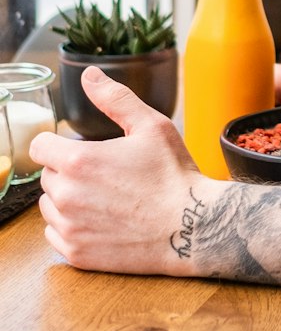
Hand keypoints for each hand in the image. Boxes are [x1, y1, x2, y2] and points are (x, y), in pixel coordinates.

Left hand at [30, 66, 225, 276]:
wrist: (191, 227)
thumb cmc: (173, 175)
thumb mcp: (151, 125)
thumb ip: (115, 98)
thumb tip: (88, 75)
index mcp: (80, 161)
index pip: (40, 147)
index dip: (57, 142)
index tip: (76, 146)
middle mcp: (67, 196)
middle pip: (47, 175)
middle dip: (68, 170)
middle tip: (104, 171)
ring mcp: (70, 228)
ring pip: (49, 205)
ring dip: (67, 198)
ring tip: (104, 196)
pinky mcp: (77, 254)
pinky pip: (55, 234)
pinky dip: (70, 226)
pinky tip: (100, 218)